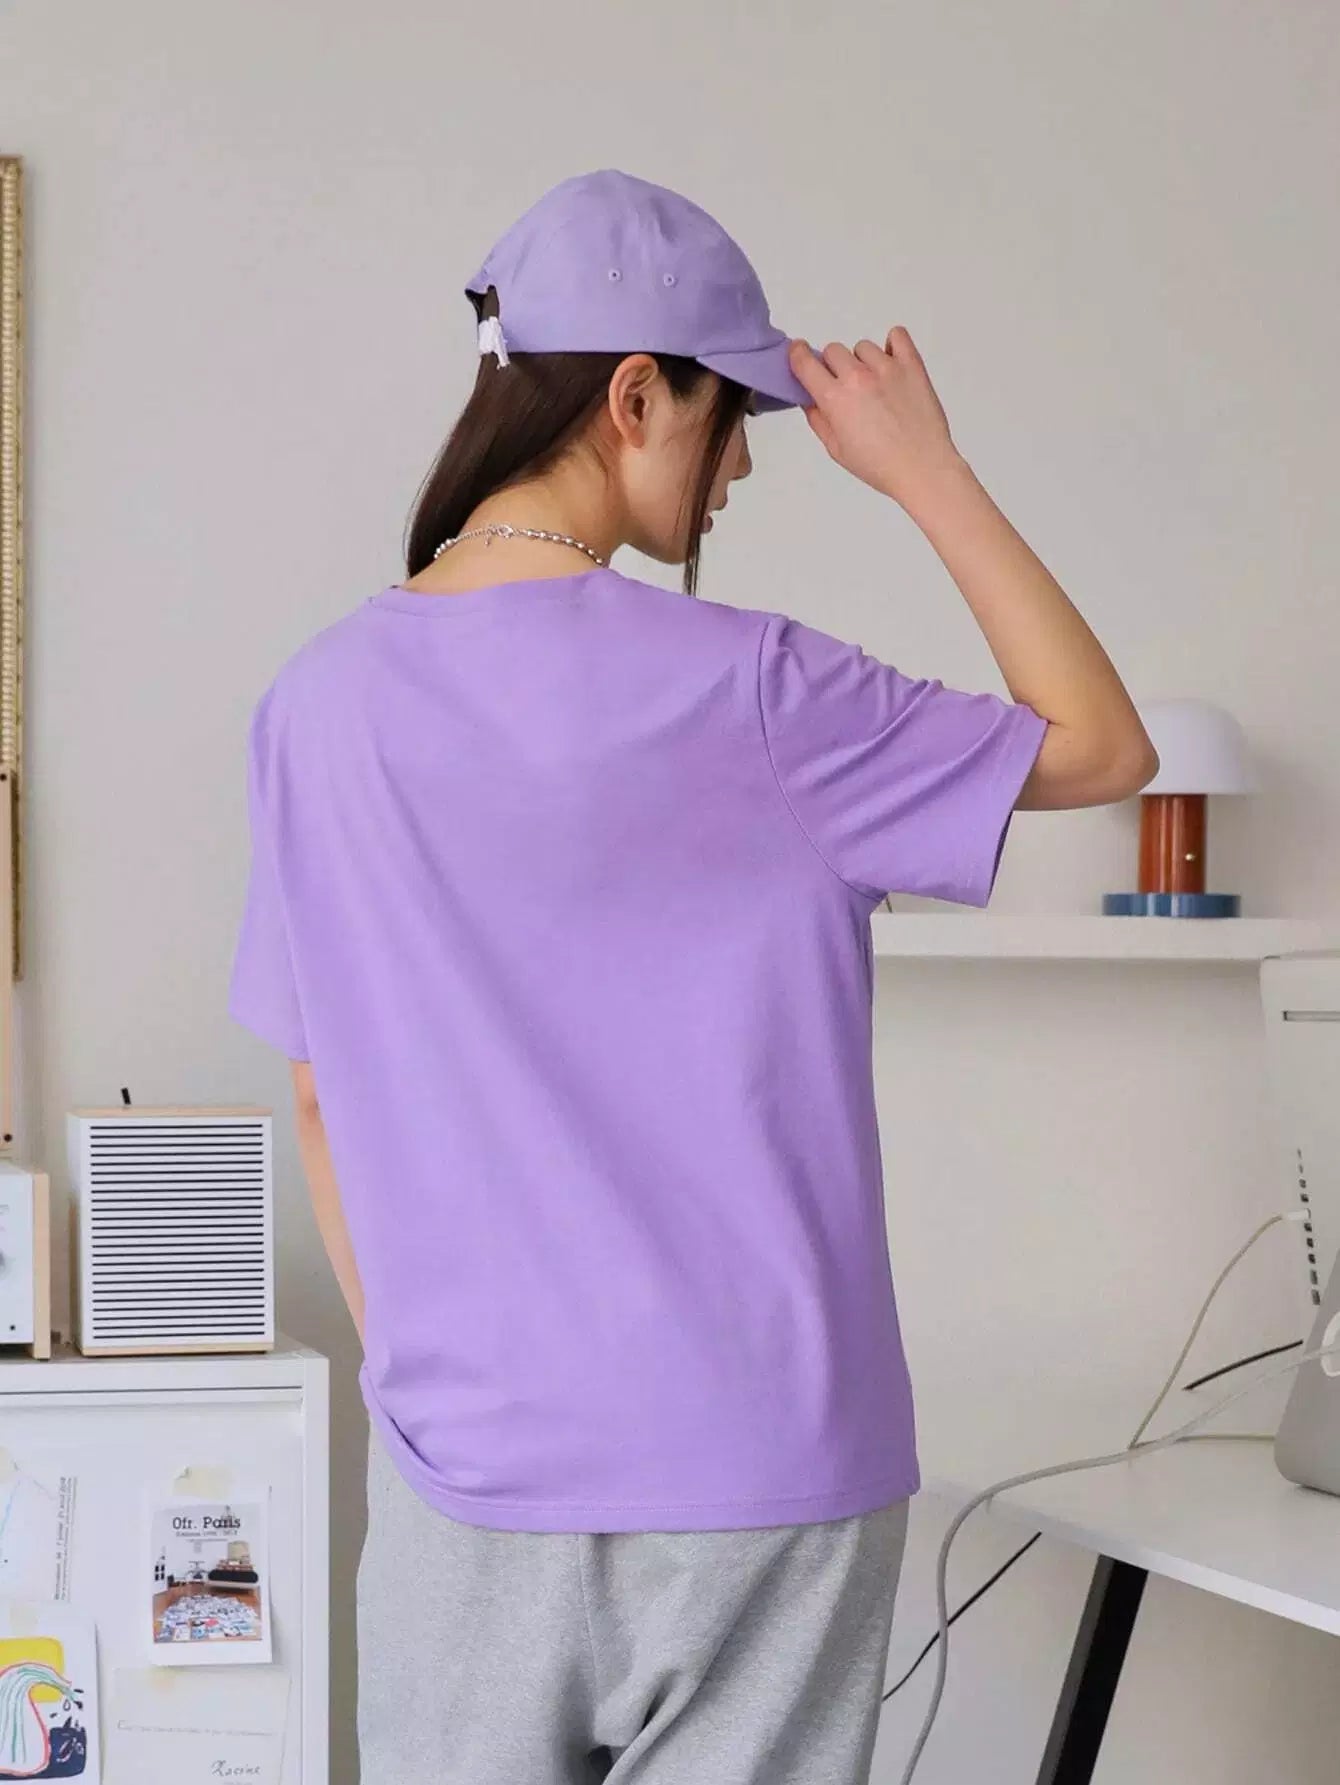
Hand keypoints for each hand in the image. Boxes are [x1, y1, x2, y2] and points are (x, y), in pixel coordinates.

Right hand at [787, 328, 967, 514]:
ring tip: (875, 385)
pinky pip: (897, 335)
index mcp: (835, 399)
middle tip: (846, 387)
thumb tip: (810, 399)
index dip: (798, 354)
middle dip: (834, 366)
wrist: (922, 468)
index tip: (800, 353)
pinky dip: (893, 344)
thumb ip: (818, 420)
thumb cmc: (879, 465)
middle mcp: (858, 377)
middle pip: (833, 350)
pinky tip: (892, 363)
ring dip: (863, 361)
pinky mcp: (911, 365)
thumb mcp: (836, 450)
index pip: (805, 362)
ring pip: (863, 347)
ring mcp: (886, 367)